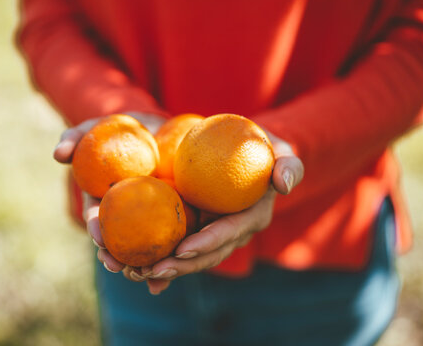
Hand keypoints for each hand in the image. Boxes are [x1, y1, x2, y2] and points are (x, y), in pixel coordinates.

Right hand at [53, 112, 166, 283]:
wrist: (155, 128)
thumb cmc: (120, 128)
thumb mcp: (97, 128)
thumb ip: (76, 138)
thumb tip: (58, 154)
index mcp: (104, 200)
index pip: (97, 218)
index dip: (96, 230)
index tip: (100, 240)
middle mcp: (125, 214)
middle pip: (121, 241)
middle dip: (119, 258)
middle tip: (123, 269)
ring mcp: (149, 217)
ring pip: (146, 247)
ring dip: (145, 266)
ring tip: (152, 279)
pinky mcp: (173, 215)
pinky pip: (174, 236)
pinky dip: (173, 255)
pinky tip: (175, 274)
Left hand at [133, 132, 302, 294]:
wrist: (243, 153)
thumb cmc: (261, 149)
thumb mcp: (279, 151)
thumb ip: (288, 165)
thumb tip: (284, 184)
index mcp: (250, 218)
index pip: (228, 233)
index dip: (207, 243)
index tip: (182, 249)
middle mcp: (231, 233)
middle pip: (206, 255)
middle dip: (180, 267)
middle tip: (151, 270)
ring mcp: (212, 234)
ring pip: (189, 258)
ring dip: (164, 269)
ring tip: (135, 273)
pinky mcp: (196, 230)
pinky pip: (177, 249)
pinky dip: (159, 263)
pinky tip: (133, 272)